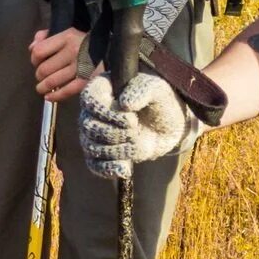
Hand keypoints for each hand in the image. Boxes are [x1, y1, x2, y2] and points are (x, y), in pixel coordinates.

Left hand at [30, 24, 90, 104]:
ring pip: (52, 82)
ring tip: (42, 88)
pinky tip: (49, 97)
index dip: (34, 59)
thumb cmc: (82, 42)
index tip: (37, 62)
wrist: (111, 49)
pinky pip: (67, 91)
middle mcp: (73, 51)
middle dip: (39, 75)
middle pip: (44, 69)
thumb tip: (32, 48)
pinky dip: (55, 96)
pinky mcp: (87, 80)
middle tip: (42, 76)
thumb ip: (46, 38)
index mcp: (67, 37)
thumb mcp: (66, 33)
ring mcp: (81, 66)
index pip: (39, 51)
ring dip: (43, 87)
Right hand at [78, 68, 196, 181]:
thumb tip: (124, 104)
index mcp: (103, 89)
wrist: (169, 125)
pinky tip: (125, 170)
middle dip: (115, 133)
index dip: (106, 112)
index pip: (89, 99)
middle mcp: (93, 111)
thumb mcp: (157, 89)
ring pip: (91, 146)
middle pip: (88, 126)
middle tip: (136, 130)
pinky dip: (108, 169)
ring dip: (116, 150)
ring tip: (137, 143)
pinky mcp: (102, 153)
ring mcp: (95, 133)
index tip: (130, 119)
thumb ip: (142, 90)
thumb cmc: (160, 101)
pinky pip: (94, 165)